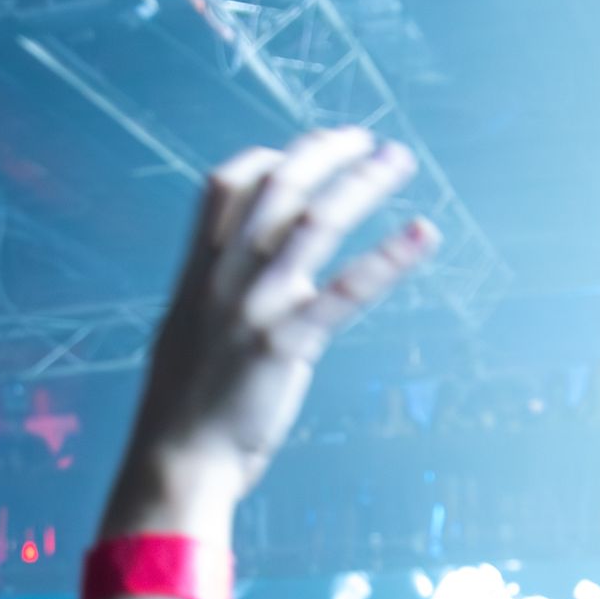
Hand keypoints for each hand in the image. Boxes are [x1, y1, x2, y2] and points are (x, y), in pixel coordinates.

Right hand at [112, 131, 432, 521]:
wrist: (176, 462)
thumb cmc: (182, 410)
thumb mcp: (185, 335)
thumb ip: (212, 297)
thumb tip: (233, 280)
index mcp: (197, 273)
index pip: (224, 186)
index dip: (267, 158)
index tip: (301, 150)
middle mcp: (224, 278)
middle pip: (277, 189)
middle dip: (322, 152)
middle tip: (362, 136)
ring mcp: (255, 307)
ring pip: (314, 223)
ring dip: (360, 183)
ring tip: (396, 160)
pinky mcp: (285, 343)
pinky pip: (346, 290)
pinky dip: (389, 257)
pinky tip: (423, 233)